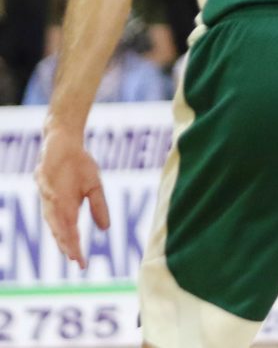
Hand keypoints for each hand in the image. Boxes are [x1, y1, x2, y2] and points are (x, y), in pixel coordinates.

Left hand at [35, 128, 109, 268]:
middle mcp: (55, 205)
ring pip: (51, 214)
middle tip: (74, 257)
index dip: (75, 248)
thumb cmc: (79, 166)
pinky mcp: (43, 177)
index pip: (70, 233)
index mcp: (67, 209)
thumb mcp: (94, 188)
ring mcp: (48, 192)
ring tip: (66, 241)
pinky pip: (46, 188)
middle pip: (59, 228)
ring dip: (58, 228)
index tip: (82, 264)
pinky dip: (51, 198)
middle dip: (67, 243)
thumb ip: (98, 207)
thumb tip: (105, 229)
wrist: (66, 143)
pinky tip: (58, 205)